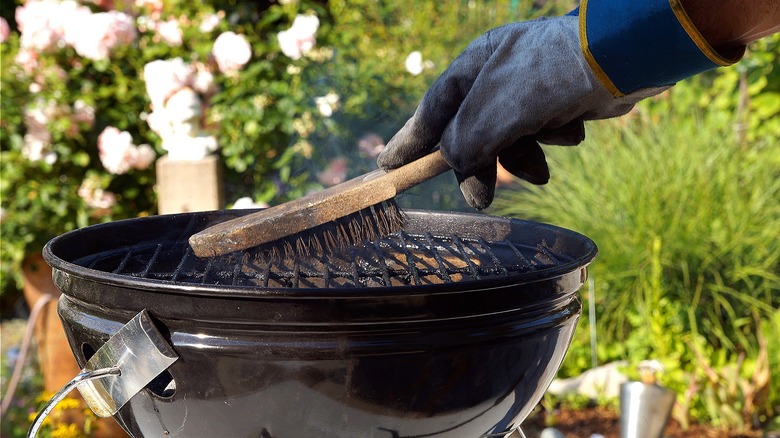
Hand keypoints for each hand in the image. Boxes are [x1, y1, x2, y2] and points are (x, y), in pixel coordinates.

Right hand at [378, 15, 664, 208]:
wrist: (618, 59)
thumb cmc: (545, 79)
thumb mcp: (491, 116)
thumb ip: (463, 145)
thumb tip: (456, 166)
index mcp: (473, 66)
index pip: (432, 110)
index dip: (410, 141)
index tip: (389, 166)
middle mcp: (497, 75)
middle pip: (471, 132)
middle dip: (481, 164)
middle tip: (482, 198)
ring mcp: (528, 87)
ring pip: (508, 138)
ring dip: (523, 157)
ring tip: (541, 170)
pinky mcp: (557, 99)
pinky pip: (540, 132)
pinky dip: (551, 138)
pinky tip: (570, 130)